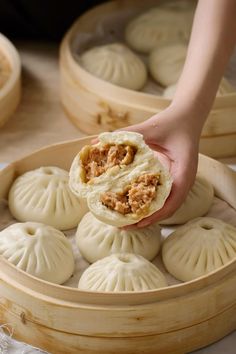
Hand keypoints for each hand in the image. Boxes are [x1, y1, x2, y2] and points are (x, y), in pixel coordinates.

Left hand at [122, 104, 201, 228]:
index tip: (137, 221)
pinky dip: (151, 206)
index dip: (156, 214)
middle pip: (168, 209)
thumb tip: (96, 142)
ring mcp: (180, 182)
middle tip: (124, 227)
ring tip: (126, 223)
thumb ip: (125, 134)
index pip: (173, 200)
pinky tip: (134, 208)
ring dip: (148, 216)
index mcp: (184, 171)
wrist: (187, 118)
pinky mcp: (174, 180)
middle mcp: (184, 180)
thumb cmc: (171, 123)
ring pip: (166, 207)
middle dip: (148, 220)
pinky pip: (164, 198)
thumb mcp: (149, 128)